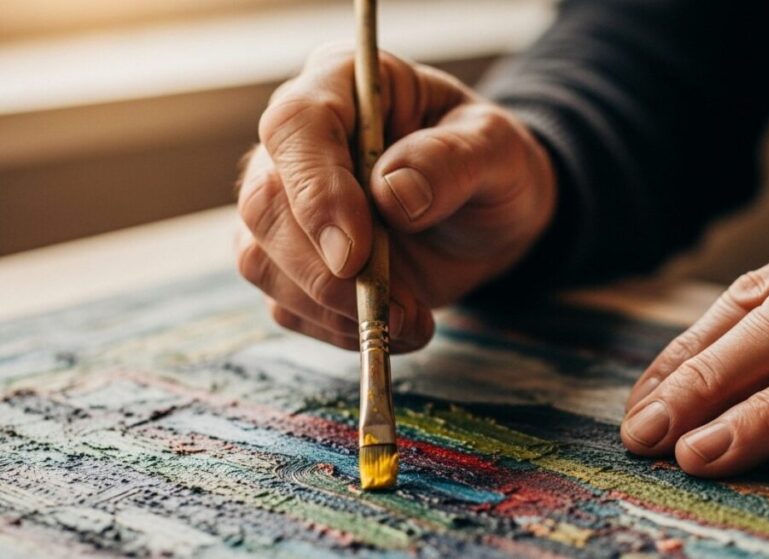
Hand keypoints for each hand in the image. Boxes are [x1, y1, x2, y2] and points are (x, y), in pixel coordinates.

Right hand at [234, 45, 555, 352]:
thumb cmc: (491, 166)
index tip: (353, 253)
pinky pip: (285, 303)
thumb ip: (452, 162)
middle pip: (265, 203)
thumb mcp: (497, 151)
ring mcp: (285, 202)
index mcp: (343, 86)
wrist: (490, 216)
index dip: (316, 191)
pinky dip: (337, 328)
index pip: (297, 126)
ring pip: (262, 260)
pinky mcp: (288, 259)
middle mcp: (299, 142)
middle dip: (323, 270)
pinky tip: (392, 325)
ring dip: (333, 308)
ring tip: (412, 319)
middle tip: (394, 306)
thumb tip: (393, 194)